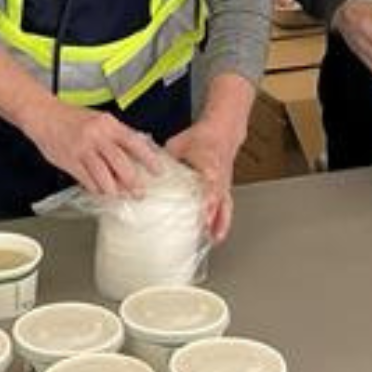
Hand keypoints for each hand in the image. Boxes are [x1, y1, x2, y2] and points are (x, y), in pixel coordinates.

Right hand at [25, 100, 165, 198]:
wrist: (42, 115)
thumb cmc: (70, 117)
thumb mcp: (98, 119)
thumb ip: (116, 134)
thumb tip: (136, 152)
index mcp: (108, 124)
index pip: (134, 143)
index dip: (148, 159)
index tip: (158, 171)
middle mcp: (96, 137)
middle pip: (121, 164)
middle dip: (133, 182)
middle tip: (139, 192)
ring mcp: (82, 150)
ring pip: (104, 177)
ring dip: (114, 190)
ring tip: (119, 194)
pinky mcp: (69, 161)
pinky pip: (87, 181)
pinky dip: (96, 189)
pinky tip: (100, 190)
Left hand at [165, 120, 240, 243]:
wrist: (221, 132)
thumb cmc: (200, 138)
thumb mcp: (178, 144)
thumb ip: (164, 159)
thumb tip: (144, 170)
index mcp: (208, 162)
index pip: (210, 178)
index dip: (208, 192)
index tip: (204, 203)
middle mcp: (219, 176)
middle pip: (218, 196)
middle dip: (211, 212)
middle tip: (204, 226)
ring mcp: (224, 184)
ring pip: (224, 205)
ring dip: (219, 222)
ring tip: (212, 238)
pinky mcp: (225, 189)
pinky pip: (226, 207)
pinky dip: (222, 222)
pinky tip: (215, 236)